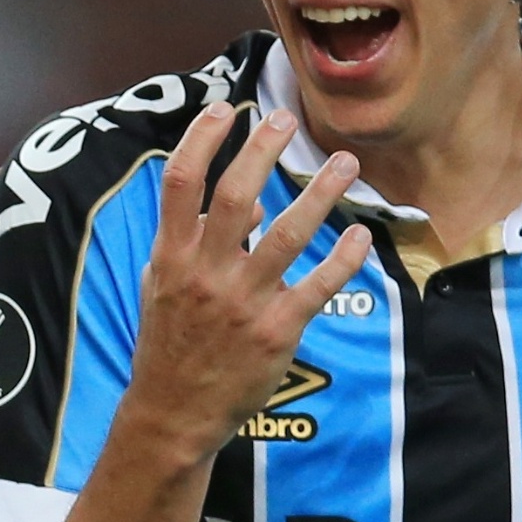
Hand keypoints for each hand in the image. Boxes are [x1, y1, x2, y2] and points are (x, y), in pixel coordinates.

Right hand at [122, 105, 373, 462]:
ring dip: (320, 194)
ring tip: (346, 164)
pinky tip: (361, 236)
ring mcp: (242, 301)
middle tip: (287, 120)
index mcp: (172, 257)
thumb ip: (188, 244)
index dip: (200, 139)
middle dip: (262, 150)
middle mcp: (204, 273)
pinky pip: (318, 285)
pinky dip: (344, 258)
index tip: (224, 108)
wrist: (173, 412)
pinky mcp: (276, 330)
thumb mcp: (160, 288)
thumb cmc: (168, 346)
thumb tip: (237, 207)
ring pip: (285, 234)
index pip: (180, 183)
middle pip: (234, 195)